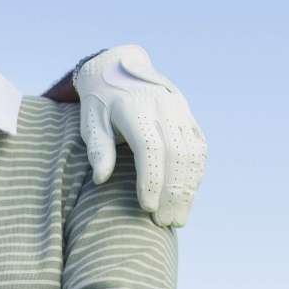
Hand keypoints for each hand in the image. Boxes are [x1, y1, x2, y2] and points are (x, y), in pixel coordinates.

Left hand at [74, 44, 206, 226]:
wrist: (118, 66)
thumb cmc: (100, 102)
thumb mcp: (90, 121)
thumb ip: (97, 148)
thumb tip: (101, 179)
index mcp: (136, 109)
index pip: (150, 149)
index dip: (152, 180)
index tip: (147, 207)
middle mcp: (164, 109)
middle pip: (176, 156)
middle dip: (172, 192)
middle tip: (164, 222)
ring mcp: (180, 111)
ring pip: (193, 154)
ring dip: (188, 189)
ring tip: (178, 217)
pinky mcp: (189, 116)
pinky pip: (199, 148)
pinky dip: (196, 174)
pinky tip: (188, 195)